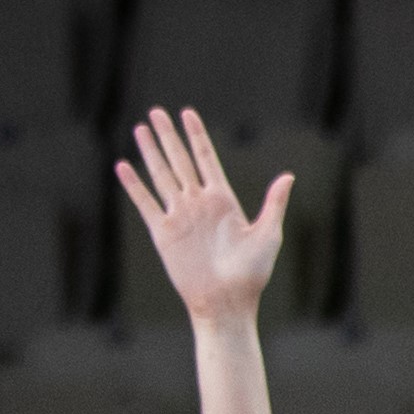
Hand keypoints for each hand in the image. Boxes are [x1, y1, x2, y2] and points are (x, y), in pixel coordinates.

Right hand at [114, 107, 290, 325]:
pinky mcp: (163, 232)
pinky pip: (145, 202)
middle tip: (157, 112)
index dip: (196, 135)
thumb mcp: (268, 235)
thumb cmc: (252, 274)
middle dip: (169, 135)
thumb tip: (288, 176)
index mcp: (223, 200)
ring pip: (161, 174)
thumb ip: (274, 204)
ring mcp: (179, 215)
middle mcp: (198, 203)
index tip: (187, 113)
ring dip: (151, 151)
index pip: (206, 158)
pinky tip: (124, 165)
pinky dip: (134, 184)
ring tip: (141, 128)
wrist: (226, 302)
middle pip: (180, 160)